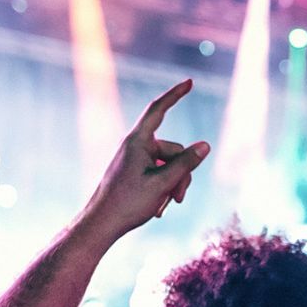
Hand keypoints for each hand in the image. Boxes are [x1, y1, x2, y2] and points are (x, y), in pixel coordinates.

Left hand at [76, 80, 211, 242]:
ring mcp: (136, 160)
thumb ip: (186, 163)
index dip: (175, 95)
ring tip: (166, 204)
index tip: (189, 82)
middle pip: (174, 150)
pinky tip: (157, 206)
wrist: (101, 224)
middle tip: (177, 198)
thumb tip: (205, 146)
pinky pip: (160, 173)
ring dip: (174, 184)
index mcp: (138, 141)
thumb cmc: (127, 203)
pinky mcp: (136, 172)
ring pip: (170, 165)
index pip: (158, 110)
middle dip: (182, 173)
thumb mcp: (163, 183)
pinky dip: (164, 188)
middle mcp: (136, 146)